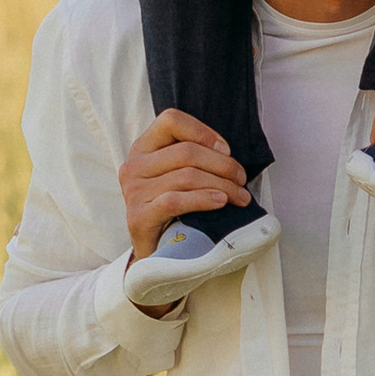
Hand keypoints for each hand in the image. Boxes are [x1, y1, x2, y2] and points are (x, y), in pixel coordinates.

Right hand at [120, 106, 248, 261]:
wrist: (156, 255)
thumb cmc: (175, 212)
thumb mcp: (180, 178)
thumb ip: (194, 159)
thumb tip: (226, 153)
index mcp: (143, 149)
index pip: (171, 120)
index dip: (203, 131)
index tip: (226, 150)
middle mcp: (133, 166)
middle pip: (186, 151)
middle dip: (223, 165)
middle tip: (241, 179)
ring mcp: (133, 192)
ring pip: (187, 176)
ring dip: (222, 185)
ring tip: (240, 196)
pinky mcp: (138, 217)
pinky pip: (177, 200)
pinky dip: (204, 199)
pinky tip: (221, 202)